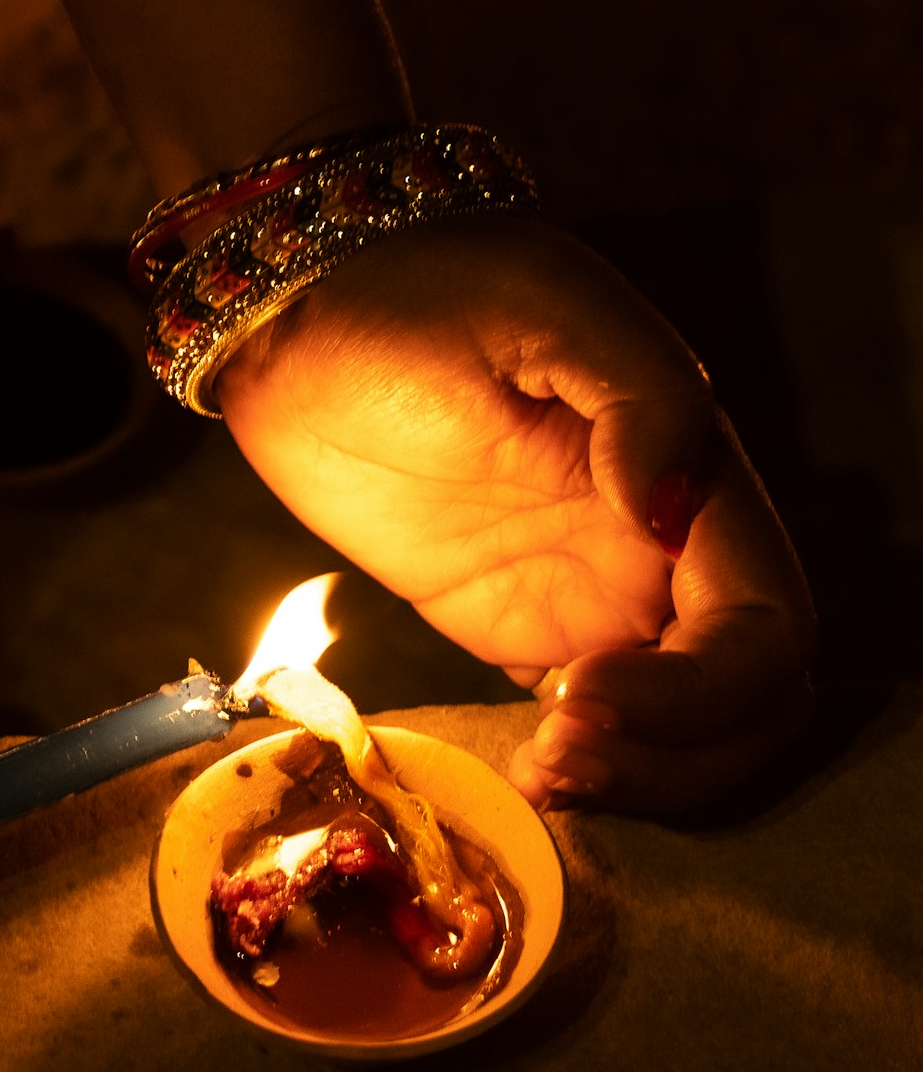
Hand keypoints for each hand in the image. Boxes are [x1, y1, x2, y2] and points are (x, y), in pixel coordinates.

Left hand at [215, 213, 816, 811]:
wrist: (304, 318)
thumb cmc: (419, 294)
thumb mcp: (541, 313)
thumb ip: (641, 402)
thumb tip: (673, 512)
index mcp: (693, 477)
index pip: (766, 627)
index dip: (703, 689)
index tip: (583, 693)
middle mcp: (662, 548)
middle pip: (747, 701)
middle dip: (680, 753)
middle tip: (560, 756)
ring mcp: (593, 593)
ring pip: (681, 730)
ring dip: (637, 777)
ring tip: (541, 773)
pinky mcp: (521, 625)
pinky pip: (591, 727)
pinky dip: (580, 770)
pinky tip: (521, 774)